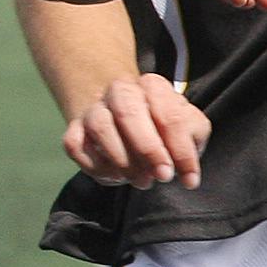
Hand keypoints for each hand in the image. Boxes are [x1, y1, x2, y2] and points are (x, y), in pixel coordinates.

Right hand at [63, 73, 213, 188]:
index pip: (169, 115)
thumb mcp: (189, 128)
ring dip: (122, 160)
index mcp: (152, 86)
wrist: (126, 119)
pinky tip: (115, 176)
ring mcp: (94, 110)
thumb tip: (186, 167)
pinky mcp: (75, 130)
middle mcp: (120, 91)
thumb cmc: (164, 128)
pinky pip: (75, 145)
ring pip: (100, 127)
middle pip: (128, 112)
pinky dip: (94, 165)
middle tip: (162, 176)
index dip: (180, 150)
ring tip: (141, 180)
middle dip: (148, 149)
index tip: (189, 179)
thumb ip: (192, 139)